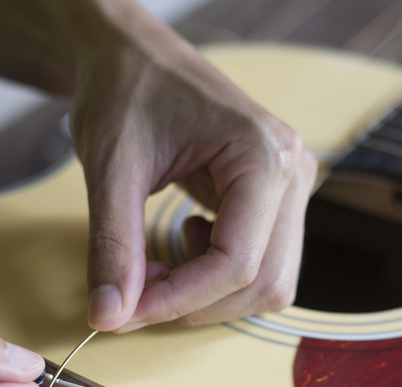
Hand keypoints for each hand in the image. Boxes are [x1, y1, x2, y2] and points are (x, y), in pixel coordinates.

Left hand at [0, 0, 316, 330]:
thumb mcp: (111, 169)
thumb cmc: (126, 90)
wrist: (132, 54)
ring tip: (154, 266)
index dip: (179, 300)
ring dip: (208, 295)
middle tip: (134, 292)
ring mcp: (290, 187)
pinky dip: (216, 278)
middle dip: (196, 303)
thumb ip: (113, 247)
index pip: (238, 262)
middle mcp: (293, 172)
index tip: (125, 312)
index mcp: (264, 154)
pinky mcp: (275, 199)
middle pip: (265, 283)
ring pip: (268, 283)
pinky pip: (262, 265)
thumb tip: (108, 317)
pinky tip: (180, 244)